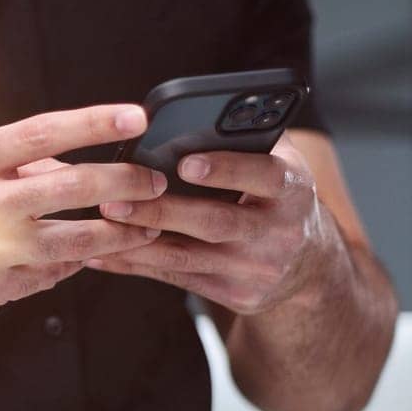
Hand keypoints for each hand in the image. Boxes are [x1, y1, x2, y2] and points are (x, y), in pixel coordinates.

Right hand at [0, 104, 164, 328]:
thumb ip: (6, 158)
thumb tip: (66, 159)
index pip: (43, 132)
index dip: (94, 124)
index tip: (135, 118)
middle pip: (71, 187)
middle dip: (123, 184)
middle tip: (153, 182)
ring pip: (73, 240)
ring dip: (117, 234)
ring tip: (144, 227)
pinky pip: (50, 273)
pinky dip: (72, 263)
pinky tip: (85, 257)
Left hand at [88, 137, 344, 313]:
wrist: (309, 265)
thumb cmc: (278, 198)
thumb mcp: (280, 165)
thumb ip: (246, 141)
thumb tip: (195, 115)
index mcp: (294, 190)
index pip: (264, 176)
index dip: (226, 170)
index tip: (186, 163)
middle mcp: (280, 233)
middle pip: (214, 222)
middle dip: (162, 211)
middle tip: (114, 199)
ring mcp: (256, 270)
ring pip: (188, 257)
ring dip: (139, 241)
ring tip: (102, 222)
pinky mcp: (236, 295)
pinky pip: (176, 278)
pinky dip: (136, 265)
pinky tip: (102, 253)